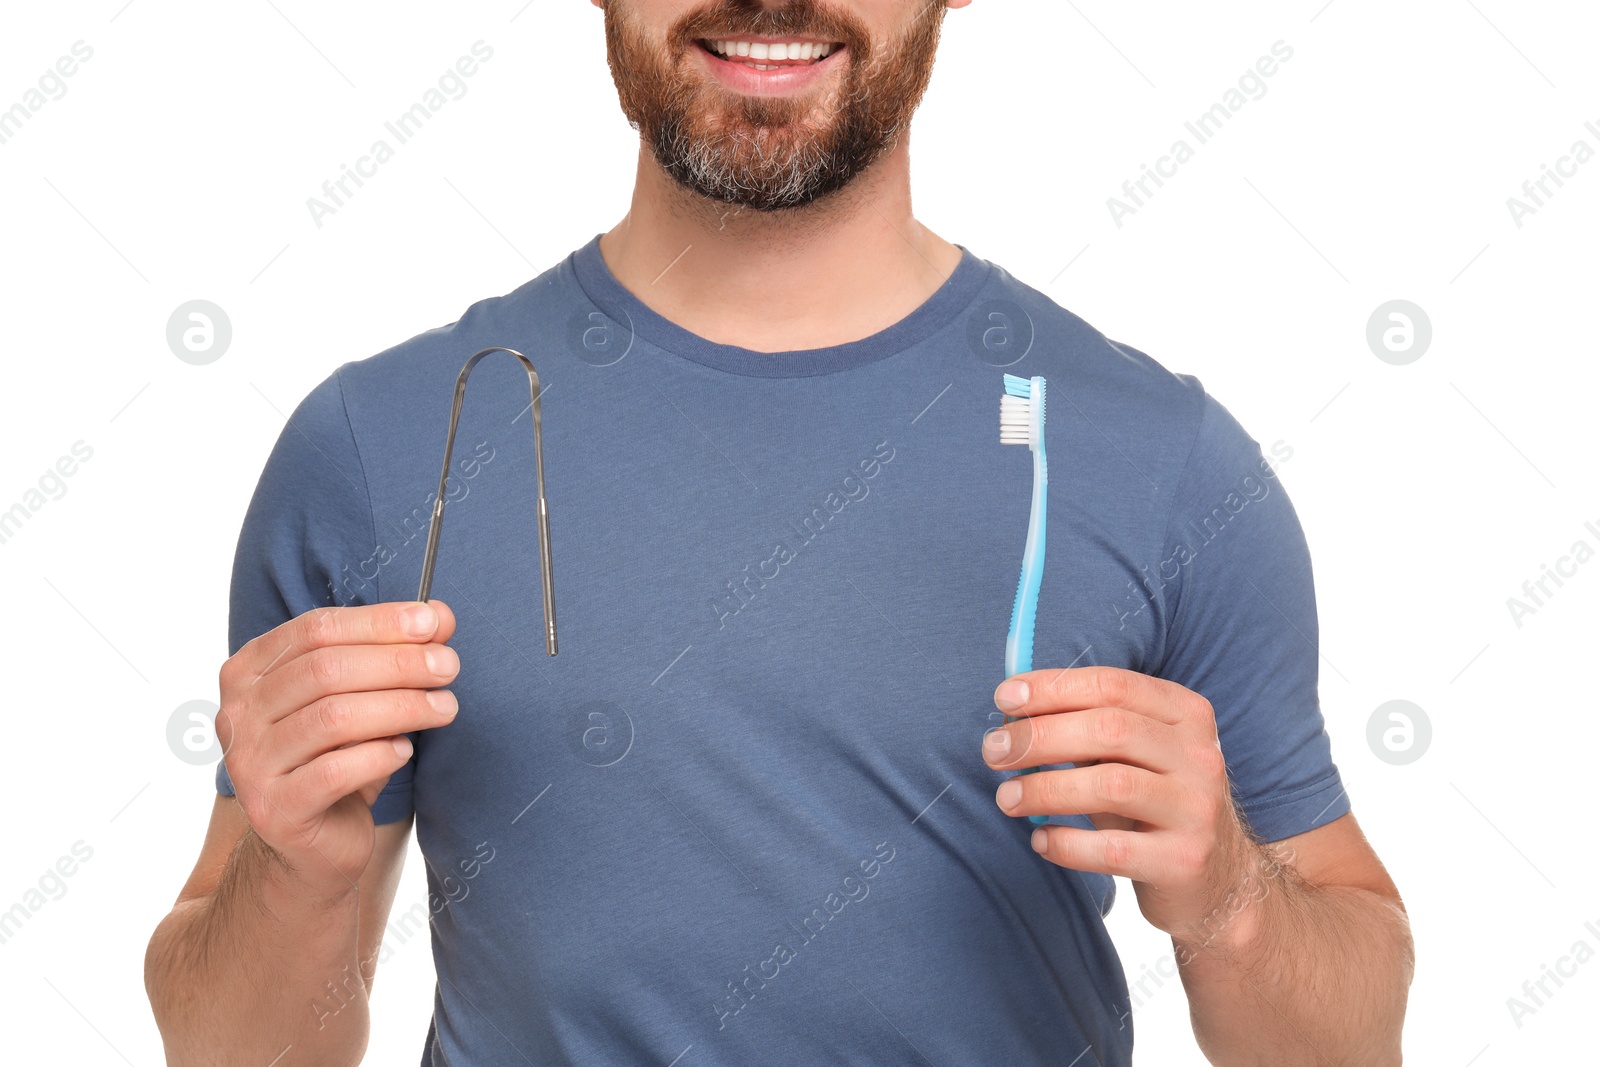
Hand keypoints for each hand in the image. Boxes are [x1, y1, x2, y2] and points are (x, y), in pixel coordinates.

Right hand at [214, 600, 458, 897]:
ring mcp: (248, 763)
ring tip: (444, 707)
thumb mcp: (365, 699)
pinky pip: (334, 771)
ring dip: (400, 707)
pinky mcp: (273, 810)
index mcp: (250, 671)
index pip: (316, 629)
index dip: (379, 622)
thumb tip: (439, 615)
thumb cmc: (339, 758)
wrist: (312, 845)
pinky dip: (379, 755)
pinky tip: (404, 751)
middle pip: (326, 670)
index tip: (434, 623)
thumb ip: (395, 653)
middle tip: (448, 666)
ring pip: (333, 718)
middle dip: (398, 663)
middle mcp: (238, 714)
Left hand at [982, 666, 1262, 940]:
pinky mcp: (1185, 860)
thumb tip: (1015, 710)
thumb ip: (1089, 728)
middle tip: (994, 752)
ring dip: (1045, 788)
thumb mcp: (1134, 756)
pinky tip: (1041, 840)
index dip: (1053, 688)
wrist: (1218, 880)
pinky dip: (1067, 843)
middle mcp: (1200, 756)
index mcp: (1186, 715)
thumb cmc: (1155, 805)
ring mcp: (1197, 809)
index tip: (1004, 699)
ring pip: (1111, 785)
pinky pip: (1113, 849)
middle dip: (1040, 736)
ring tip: (1007, 798)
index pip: (1113, 686)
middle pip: (1109, 729)